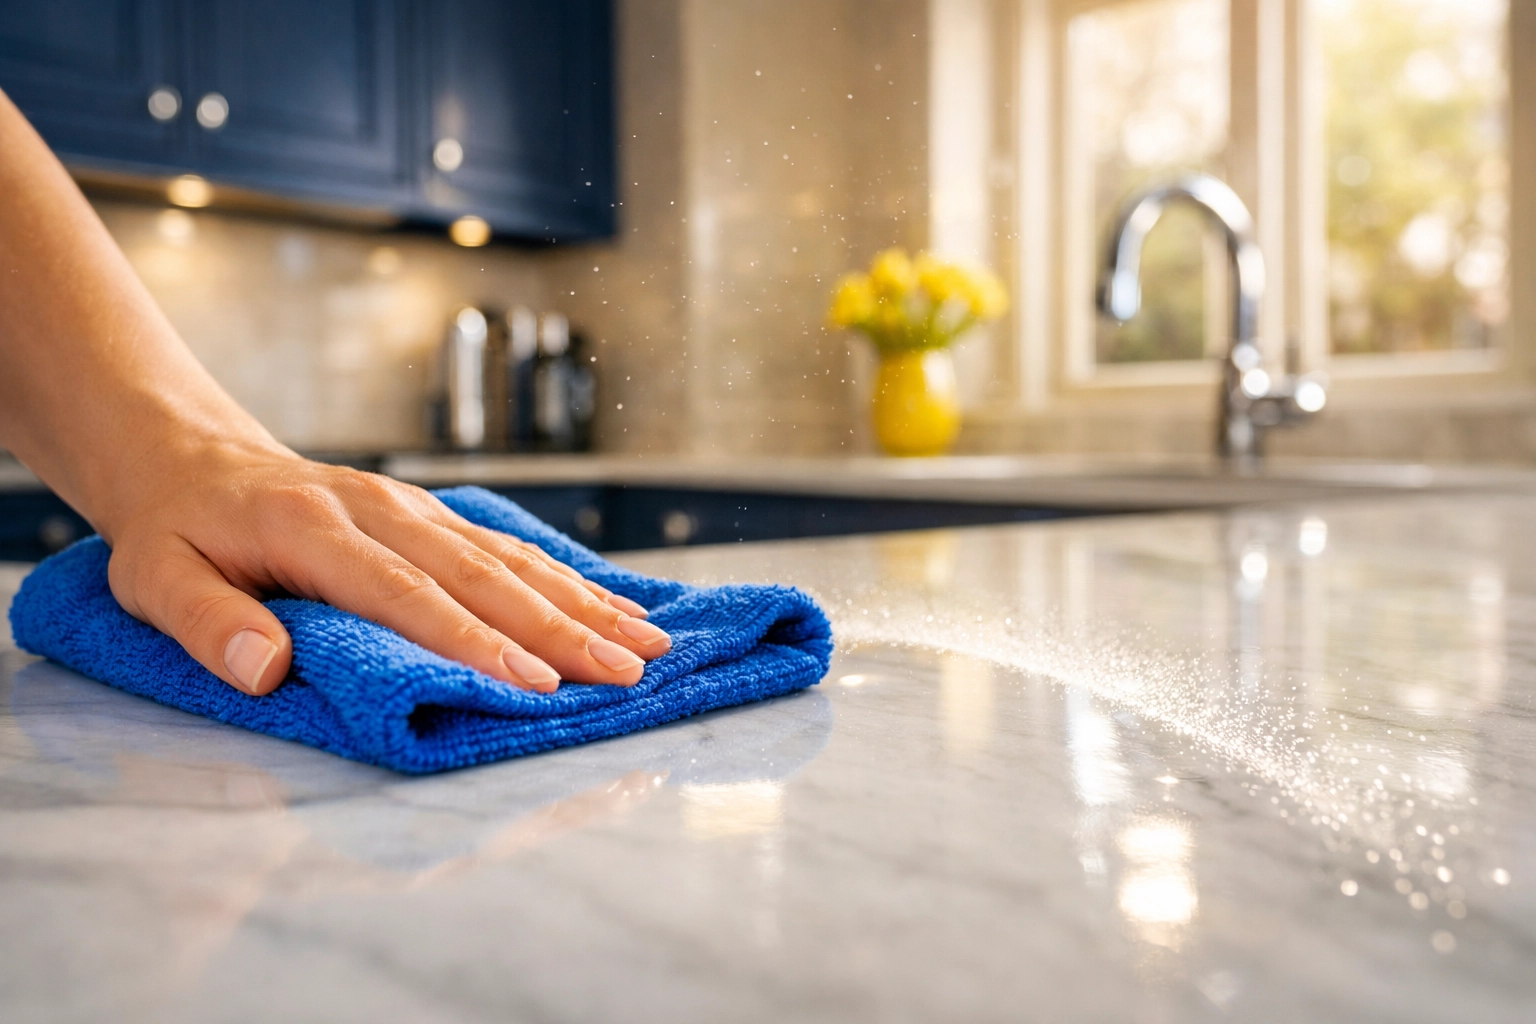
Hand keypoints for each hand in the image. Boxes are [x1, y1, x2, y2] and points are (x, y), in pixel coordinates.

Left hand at [101, 442, 669, 695]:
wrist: (192, 457)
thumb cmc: (176, 531)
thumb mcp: (153, 578)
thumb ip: (209, 622)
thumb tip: (266, 670)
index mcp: (312, 527)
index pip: (404, 593)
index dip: (470, 639)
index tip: (530, 681)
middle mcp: (379, 509)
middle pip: (480, 574)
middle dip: (559, 627)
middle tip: (623, 672)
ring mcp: (412, 507)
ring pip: (508, 558)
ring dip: (580, 603)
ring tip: (645, 644)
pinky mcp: (430, 514)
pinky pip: (506, 546)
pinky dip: (565, 578)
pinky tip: (611, 606)